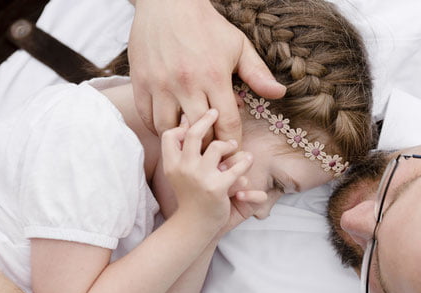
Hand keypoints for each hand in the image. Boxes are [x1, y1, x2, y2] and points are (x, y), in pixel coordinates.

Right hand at [129, 0, 285, 142]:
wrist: (168, 3)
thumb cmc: (207, 26)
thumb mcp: (238, 46)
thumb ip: (257, 73)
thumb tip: (279, 93)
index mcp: (213, 76)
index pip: (228, 123)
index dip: (233, 142)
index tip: (235, 149)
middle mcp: (186, 83)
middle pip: (200, 133)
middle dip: (210, 146)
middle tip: (214, 150)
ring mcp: (160, 83)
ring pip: (170, 130)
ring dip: (182, 139)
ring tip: (191, 138)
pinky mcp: (140, 82)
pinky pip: (147, 118)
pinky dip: (158, 127)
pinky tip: (171, 125)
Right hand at [161, 111, 263, 229]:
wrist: (193, 226)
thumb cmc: (188, 195)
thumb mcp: (177, 173)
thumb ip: (180, 150)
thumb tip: (185, 120)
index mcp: (171, 164)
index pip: (170, 134)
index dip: (181, 124)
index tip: (192, 117)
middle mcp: (183, 168)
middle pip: (194, 134)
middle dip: (206, 118)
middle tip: (214, 112)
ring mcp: (200, 178)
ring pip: (217, 146)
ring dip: (229, 144)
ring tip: (234, 146)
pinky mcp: (217, 188)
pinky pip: (236, 167)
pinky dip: (244, 162)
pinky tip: (247, 160)